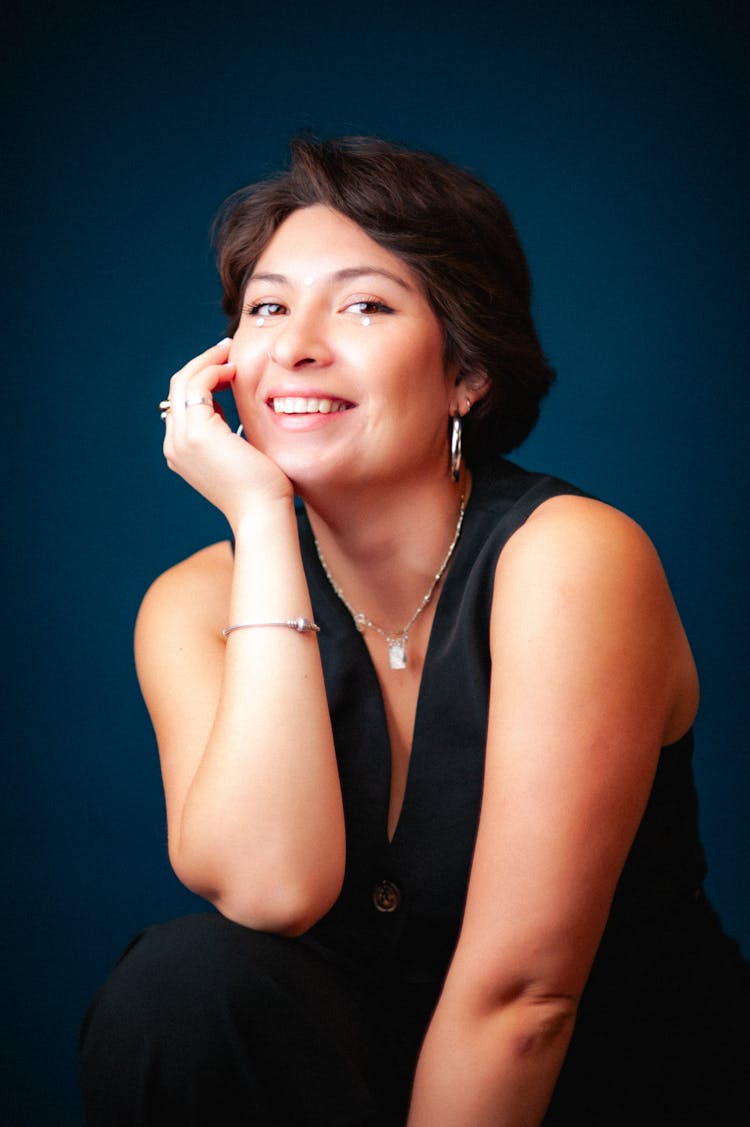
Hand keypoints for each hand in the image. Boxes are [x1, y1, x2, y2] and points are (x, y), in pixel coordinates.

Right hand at [162, 339, 292, 525]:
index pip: (183, 404)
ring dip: (207, 362)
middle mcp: (175, 445)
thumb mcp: (237, 454)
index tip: (226, 366)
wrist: (263, 512)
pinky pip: (198, 386)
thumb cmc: (260, 488)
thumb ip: (225, 432)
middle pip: (177, 389)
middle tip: (226, 349)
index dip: (201, 379)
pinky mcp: (198, 433)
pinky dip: (214, 371)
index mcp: (181, 451)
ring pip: (184, 382)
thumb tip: (226, 408)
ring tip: (230, 354)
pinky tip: (234, 370)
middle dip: (201, 364)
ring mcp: (182, 439)